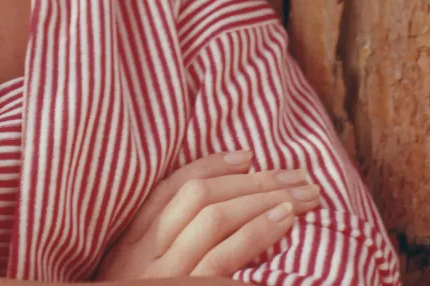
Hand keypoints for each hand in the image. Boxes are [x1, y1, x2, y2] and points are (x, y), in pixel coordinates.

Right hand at [94, 151, 320, 280]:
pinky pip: (221, 260)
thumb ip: (157, 246)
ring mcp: (163, 274)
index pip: (169, 188)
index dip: (211, 165)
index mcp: (129, 242)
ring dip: (262, 202)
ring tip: (300, 198)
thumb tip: (208, 214)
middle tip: (298, 176)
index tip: (247, 155)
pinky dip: (254, 237)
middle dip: (252, 181)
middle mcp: (142, 253)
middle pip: (199, 197)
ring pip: (214, 221)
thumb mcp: (132, 275)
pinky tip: (282, 224)